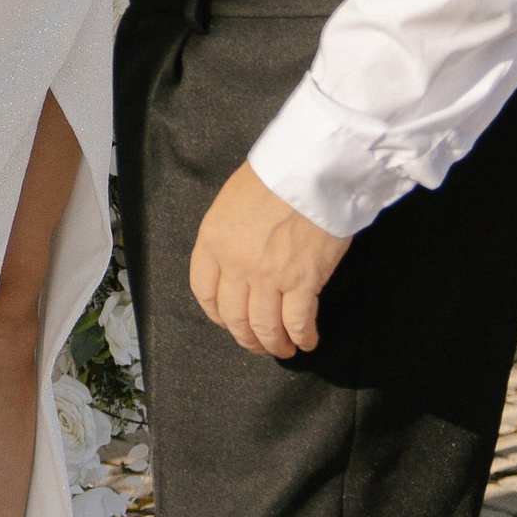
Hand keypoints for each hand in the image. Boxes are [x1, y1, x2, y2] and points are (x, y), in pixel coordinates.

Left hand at [189, 160, 348, 357]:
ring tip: (282, 349)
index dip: (216, 314)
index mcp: (213, 240)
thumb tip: (238, 256)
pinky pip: (297, 322)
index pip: (204, 291)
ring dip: (273, 344)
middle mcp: (235, 264)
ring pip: (264, 327)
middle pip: (234, 317)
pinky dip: (302, 337)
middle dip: (245, 337)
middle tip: (256, 343)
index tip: (227, 321)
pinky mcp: (303, 281)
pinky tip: (307, 341)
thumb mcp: (233, 199)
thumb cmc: (277, 173)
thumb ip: (229, 233)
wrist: (312, 167)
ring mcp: (269, 276)